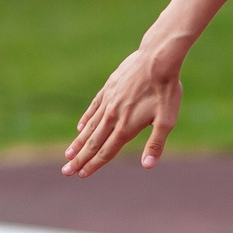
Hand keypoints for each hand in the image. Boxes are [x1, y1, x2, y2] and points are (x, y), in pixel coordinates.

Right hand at [63, 41, 182, 175]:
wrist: (157, 58)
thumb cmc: (166, 90)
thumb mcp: (167, 120)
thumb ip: (156, 144)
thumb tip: (147, 166)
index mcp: (126, 127)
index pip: (106, 151)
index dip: (94, 164)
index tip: (81, 174)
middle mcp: (113, 116)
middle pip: (93, 142)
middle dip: (79, 159)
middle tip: (65, 171)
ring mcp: (108, 101)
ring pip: (90, 126)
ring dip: (79, 142)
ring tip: (68, 154)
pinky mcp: (108, 88)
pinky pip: (93, 107)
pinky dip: (86, 119)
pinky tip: (80, 127)